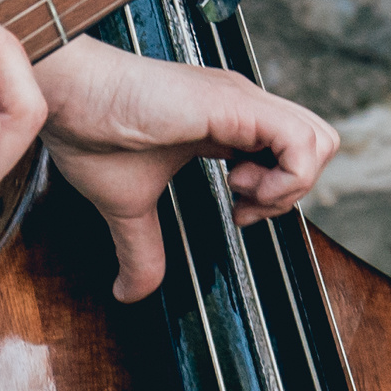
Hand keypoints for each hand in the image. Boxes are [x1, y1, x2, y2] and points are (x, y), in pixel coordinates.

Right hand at [35, 36, 335, 300]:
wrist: (69, 97)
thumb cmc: (91, 133)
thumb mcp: (127, 206)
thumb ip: (140, 249)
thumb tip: (127, 294)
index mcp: (225, 123)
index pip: (289, 151)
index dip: (276, 192)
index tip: (236, 213)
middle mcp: (243, 107)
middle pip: (319, 143)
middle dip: (294, 188)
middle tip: (246, 204)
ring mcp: (244, 102)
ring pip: (321, 140)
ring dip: (291, 184)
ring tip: (242, 193)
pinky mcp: (238, 105)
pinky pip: (302, 144)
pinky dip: (287, 178)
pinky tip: (243, 189)